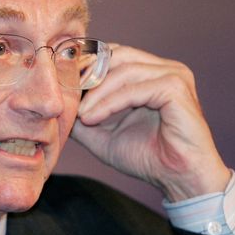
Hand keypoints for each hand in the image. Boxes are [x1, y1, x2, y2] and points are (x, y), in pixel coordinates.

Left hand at [70, 44, 229, 200]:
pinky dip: (109, 102)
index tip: (61, 88)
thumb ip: (82, 115)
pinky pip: (135, 88)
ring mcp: (174, 76)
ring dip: (96, 92)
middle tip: (67, 96)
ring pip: (124, 69)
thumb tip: (56, 104)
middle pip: (116, 54)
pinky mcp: (177, 89)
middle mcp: (164, 69)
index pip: (111, 54)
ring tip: (80, 114)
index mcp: (150, 73)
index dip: (84, 67)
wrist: (179, 180)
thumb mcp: (102, 134)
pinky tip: (92, 118)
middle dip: (87, 74)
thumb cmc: (147, 157)